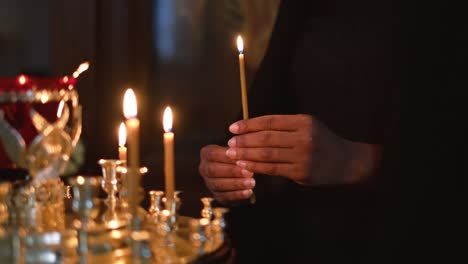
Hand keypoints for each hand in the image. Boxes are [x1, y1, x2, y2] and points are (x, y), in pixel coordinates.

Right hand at [199, 145, 254, 202]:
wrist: (239, 171)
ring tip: (252, 182)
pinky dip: (237, 195)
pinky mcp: (216, 196)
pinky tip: (249, 192)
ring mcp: (209, 184)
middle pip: (214, 170)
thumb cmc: (238, 156)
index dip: (226, 157)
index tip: (241, 159)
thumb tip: (241, 153)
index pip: (213, 154)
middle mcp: (204, 169)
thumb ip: (237, 151)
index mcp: (206, 154)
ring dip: (236, 184)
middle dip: (232, 172)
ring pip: (219, 185)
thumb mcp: (236, 150)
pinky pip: (225, 197)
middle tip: (248, 172)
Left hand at [226, 115, 380, 184]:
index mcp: (303, 122)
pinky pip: (273, 169)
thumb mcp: (308, 126)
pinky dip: (256, 167)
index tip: (233, 127)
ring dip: (246, 154)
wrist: (346, 162)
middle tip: (229, 142)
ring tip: (232, 154)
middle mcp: (303, 138)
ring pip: (267, 154)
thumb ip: (284, 126)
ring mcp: (302, 156)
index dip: (249, 124)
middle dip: (244, 140)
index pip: (270, 121)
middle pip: (266, 138)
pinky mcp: (301, 173)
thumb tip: (252, 128)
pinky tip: (245, 165)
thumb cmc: (322, 141)